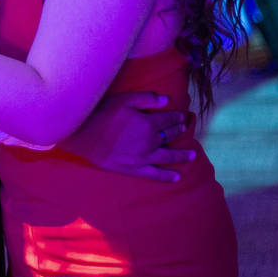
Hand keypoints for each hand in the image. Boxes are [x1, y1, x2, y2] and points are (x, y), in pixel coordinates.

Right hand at [60, 91, 194, 181]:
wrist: (84, 135)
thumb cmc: (102, 114)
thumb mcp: (124, 100)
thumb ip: (146, 99)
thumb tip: (166, 100)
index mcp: (148, 123)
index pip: (168, 119)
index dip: (176, 116)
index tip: (182, 115)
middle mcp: (151, 142)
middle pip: (170, 135)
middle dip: (179, 130)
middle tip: (184, 128)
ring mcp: (144, 157)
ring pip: (169, 156)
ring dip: (182, 155)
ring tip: (193, 154)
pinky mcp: (135, 169)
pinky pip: (155, 174)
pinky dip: (167, 176)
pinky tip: (176, 177)